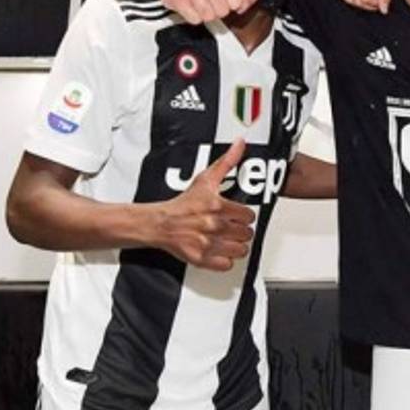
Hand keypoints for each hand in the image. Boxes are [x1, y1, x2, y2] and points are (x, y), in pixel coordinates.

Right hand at [155, 140, 255, 269]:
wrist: (160, 223)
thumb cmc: (183, 204)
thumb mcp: (205, 179)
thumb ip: (227, 161)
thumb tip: (240, 144)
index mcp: (218, 207)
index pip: (249, 216)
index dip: (245, 216)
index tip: (238, 215)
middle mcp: (214, 226)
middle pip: (247, 234)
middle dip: (241, 231)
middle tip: (232, 227)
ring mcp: (208, 244)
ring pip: (241, 250)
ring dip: (236, 246)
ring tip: (228, 239)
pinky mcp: (201, 259)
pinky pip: (226, 265)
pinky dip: (225, 260)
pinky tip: (219, 251)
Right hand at [161, 0, 255, 23]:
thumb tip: (246, 4)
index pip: (237, 3)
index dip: (232, 4)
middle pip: (223, 11)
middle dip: (218, 9)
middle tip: (210, 1)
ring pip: (209, 17)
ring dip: (205, 14)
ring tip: (200, 3)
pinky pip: (195, 20)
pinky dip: (194, 17)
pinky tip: (191, 6)